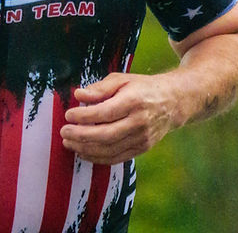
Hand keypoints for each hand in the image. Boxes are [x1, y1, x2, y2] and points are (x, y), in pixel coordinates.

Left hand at [60, 73, 180, 164]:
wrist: (173, 101)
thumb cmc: (142, 88)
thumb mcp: (123, 80)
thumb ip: (100, 88)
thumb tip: (79, 95)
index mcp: (134, 100)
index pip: (104, 113)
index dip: (83, 116)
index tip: (68, 115)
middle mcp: (139, 121)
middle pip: (105, 135)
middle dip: (80, 135)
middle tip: (64, 132)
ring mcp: (142, 137)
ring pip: (109, 149)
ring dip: (85, 148)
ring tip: (69, 142)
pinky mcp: (142, 148)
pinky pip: (116, 158)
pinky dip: (97, 158)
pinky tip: (84, 151)